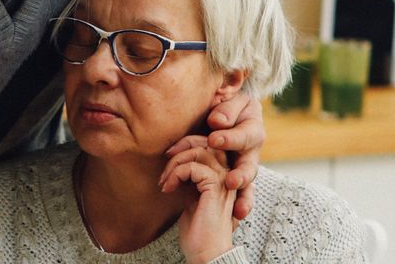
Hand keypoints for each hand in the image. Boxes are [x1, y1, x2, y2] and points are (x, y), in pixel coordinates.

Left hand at [160, 135, 236, 263]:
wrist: (206, 253)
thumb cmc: (198, 230)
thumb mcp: (192, 196)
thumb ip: (191, 178)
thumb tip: (176, 160)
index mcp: (224, 176)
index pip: (211, 144)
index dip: (188, 144)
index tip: (169, 157)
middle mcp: (228, 176)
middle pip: (208, 142)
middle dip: (183, 145)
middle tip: (166, 160)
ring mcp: (225, 181)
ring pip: (200, 152)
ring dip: (176, 162)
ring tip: (165, 180)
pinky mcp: (216, 189)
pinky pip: (194, 168)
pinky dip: (177, 174)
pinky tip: (169, 188)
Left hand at [204, 91, 264, 219]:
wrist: (228, 115)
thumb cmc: (227, 106)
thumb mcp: (229, 100)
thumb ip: (226, 109)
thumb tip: (217, 122)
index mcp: (252, 128)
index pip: (243, 134)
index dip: (229, 138)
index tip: (213, 140)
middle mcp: (252, 151)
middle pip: (250, 165)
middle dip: (241, 175)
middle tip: (230, 182)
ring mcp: (245, 167)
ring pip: (248, 185)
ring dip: (244, 197)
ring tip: (239, 210)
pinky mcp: (236, 178)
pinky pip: (241, 194)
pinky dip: (241, 205)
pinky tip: (236, 217)